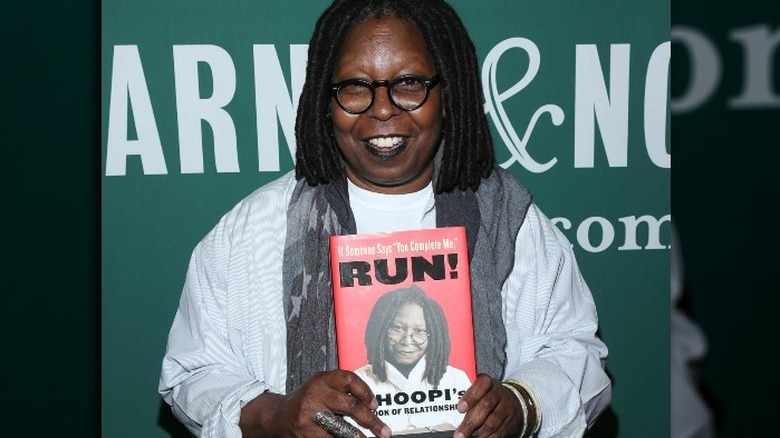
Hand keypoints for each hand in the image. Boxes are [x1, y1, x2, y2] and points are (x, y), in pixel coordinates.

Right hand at [239, 370, 390, 437]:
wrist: (276, 416)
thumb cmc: (304, 402)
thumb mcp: (320, 388)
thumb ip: (341, 392)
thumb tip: (370, 405)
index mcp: (321, 380)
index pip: (349, 380)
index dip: (365, 392)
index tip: (375, 404)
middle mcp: (315, 395)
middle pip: (350, 406)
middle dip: (370, 420)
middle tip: (383, 431)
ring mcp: (309, 415)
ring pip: (342, 429)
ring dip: (358, 437)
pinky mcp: (305, 434)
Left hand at [453, 374, 523, 437]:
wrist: (512, 401)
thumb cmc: (487, 394)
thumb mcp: (479, 388)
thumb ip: (466, 393)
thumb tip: (448, 406)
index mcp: (487, 382)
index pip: (480, 386)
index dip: (470, 397)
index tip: (460, 409)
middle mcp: (498, 394)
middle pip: (485, 406)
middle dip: (470, 422)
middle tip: (459, 434)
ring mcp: (506, 408)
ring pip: (492, 422)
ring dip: (478, 434)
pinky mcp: (509, 422)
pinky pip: (498, 432)